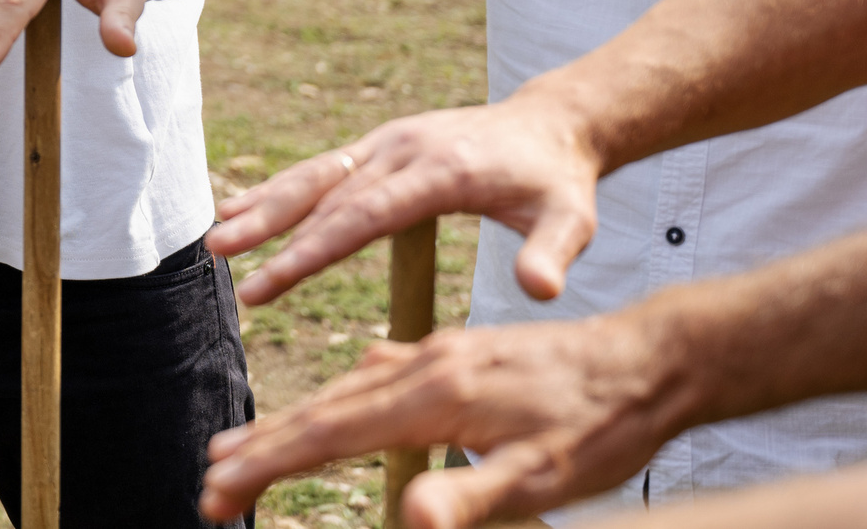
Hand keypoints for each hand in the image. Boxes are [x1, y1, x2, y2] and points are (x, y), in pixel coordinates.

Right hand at [197, 311, 681, 526]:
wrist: (656, 355)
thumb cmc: (606, 421)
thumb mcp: (548, 476)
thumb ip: (474, 495)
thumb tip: (408, 520)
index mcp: (436, 391)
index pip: (332, 432)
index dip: (270, 464)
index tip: (219, 491)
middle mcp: (427, 362)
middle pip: (326, 406)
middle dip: (263, 445)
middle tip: (210, 482)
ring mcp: (441, 355)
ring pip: (348, 388)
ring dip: (295, 421)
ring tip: (248, 445)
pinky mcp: (461, 357)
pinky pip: (382, 374)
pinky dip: (345, 396)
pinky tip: (345, 397)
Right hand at [204, 93, 601, 305]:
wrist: (554, 124)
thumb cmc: (560, 181)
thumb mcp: (572, 219)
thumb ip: (552, 254)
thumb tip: (541, 292)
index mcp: (441, 169)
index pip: (365, 215)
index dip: (314, 249)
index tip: (271, 281)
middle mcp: (403, 148)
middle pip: (326, 191)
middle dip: (270, 226)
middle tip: (221, 254)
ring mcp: (388, 142)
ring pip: (315, 175)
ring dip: (265, 204)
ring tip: (218, 236)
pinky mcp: (382, 145)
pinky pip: (325, 169)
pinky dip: (283, 189)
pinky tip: (245, 209)